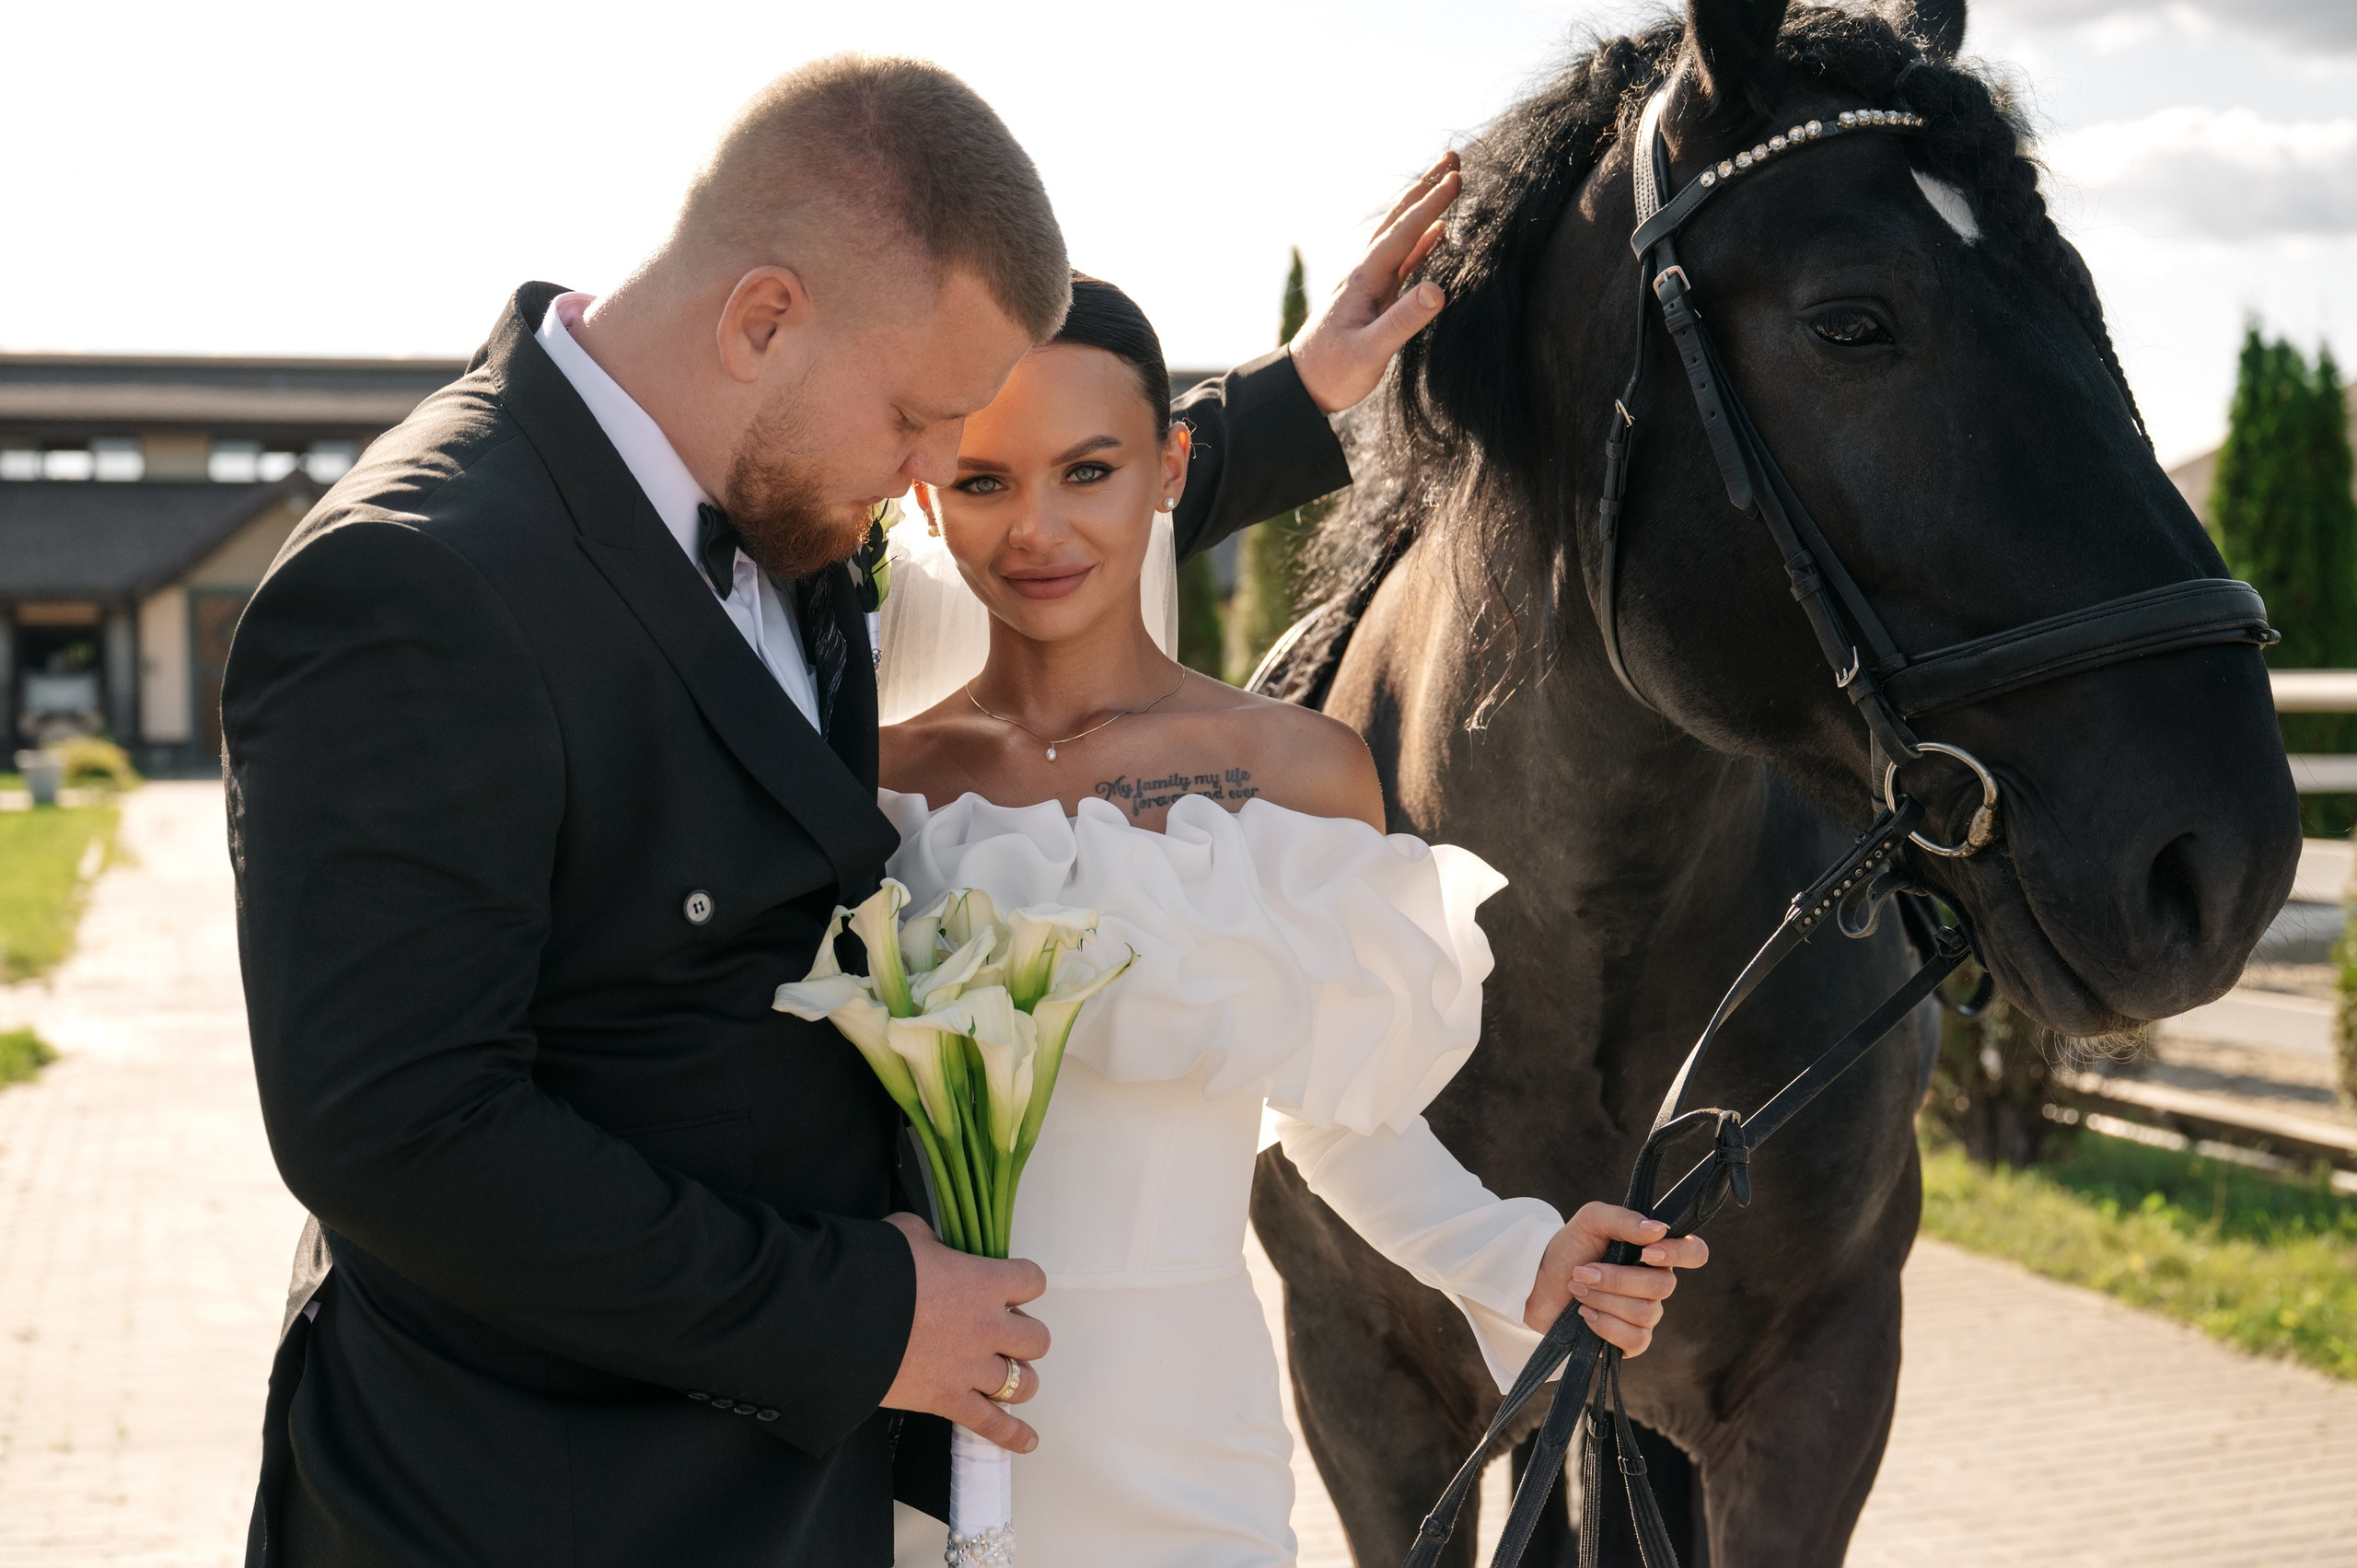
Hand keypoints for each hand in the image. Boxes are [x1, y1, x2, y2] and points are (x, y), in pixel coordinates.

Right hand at [880, 1212, 1051, 1452]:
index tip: (1008, 1288)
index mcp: (984, 1282)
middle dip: (1022, 1335)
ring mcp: (971, 1368)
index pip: (1032, 1280)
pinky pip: (991, 1423)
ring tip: (1004, 1375)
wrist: (840, 1319)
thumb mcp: (907, 1235)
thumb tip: (930, 1250)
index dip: (1022, 1284)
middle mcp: (988, 1327)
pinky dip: (1011, 1435)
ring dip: (1018, 1379)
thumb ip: (931, 1243)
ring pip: (1023, 1384)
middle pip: (1036, 1339)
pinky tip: (1027, 1442)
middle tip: (998, 1332)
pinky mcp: (948, 1400)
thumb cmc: (876, 1270)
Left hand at [1287, 150, 1463, 414]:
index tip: (1457, 178)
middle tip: (1452, 158)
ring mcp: (1370, 284)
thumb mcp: (1370, 352)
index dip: (1430, 206)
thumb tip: (1436, 289)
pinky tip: (1439, 233)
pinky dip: (1422, 240)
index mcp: (1364, 280)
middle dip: (1425, 188)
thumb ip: (1403, 321)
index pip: (1402, 233)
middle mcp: (1365, 273)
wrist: (1301, 387)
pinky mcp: (1374, 298)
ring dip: (1423, 207)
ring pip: (1401, 235)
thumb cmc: (1333, 373)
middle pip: (1398, 220)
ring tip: (1447, 182)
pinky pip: (1403, 259)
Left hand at [1523, 1202, 1709, 1356]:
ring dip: (1604, 1300)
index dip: (1679, 1254)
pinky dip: (1606, 1327)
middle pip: (1662, 1287)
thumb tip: (1658, 1230)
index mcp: (1654, 1253)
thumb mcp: (1591, 1220)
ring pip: (1645, 1314)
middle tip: (1582, 1272)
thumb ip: (1623, 1219)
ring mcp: (1644, 1314)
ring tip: (1579, 1290)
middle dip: (1616, 1280)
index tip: (1646, 1253)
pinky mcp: (1629, 1341)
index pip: (1695, 1252)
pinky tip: (1586, 1316)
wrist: (1538, 1283)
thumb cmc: (1569, 1249)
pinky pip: (1636, 1341)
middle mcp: (1655, 1284)